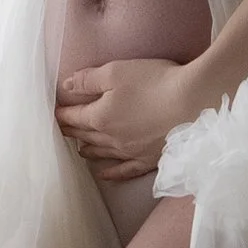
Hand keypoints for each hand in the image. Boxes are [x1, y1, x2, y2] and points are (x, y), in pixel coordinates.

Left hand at [56, 55, 213, 182]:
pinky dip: (111, 173)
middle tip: (61, 130)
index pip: (73, 117)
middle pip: (85, 136)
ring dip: (88, 150)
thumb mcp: (116, 72)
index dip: (61, 114)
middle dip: (71, 131)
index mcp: (99, 116)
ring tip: (79, 149)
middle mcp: (111, 139)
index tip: (53, 112)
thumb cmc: (155, 82)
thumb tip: (66, 86)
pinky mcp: (150, 159)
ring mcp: (130, 152)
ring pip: (102, 153)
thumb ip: (88, 80)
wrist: (194, 103)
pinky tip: (104, 175)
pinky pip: (124, 171)